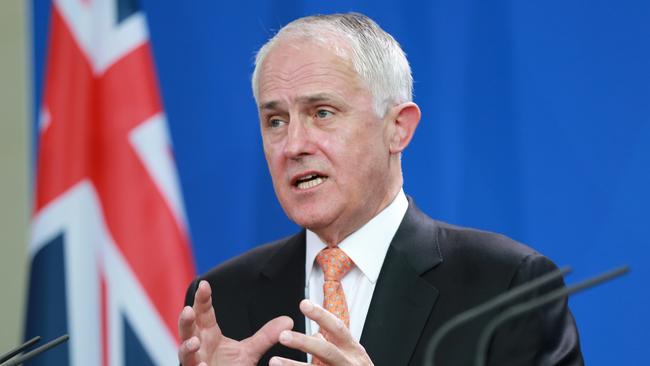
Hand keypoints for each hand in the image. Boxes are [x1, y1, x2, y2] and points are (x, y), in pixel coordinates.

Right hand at [178, 280, 293, 365]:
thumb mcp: (249, 351)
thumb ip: (265, 336)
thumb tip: (287, 321)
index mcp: (208, 334)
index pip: (203, 312)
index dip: (202, 299)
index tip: (205, 284)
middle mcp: (199, 346)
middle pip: (187, 330)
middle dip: (186, 320)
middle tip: (188, 309)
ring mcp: (195, 362)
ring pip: (185, 353)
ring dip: (187, 347)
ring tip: (195, 342)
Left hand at [269, 300, 372, 365]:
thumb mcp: (353, 357)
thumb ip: (335, 345)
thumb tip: (317, 334)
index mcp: (354, 351)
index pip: (337, 328)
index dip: (321, 315)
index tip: (304, 304)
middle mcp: (350, 364)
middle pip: (326, 351)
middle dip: (303, 342)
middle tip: (283, 336)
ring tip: (274, 361)